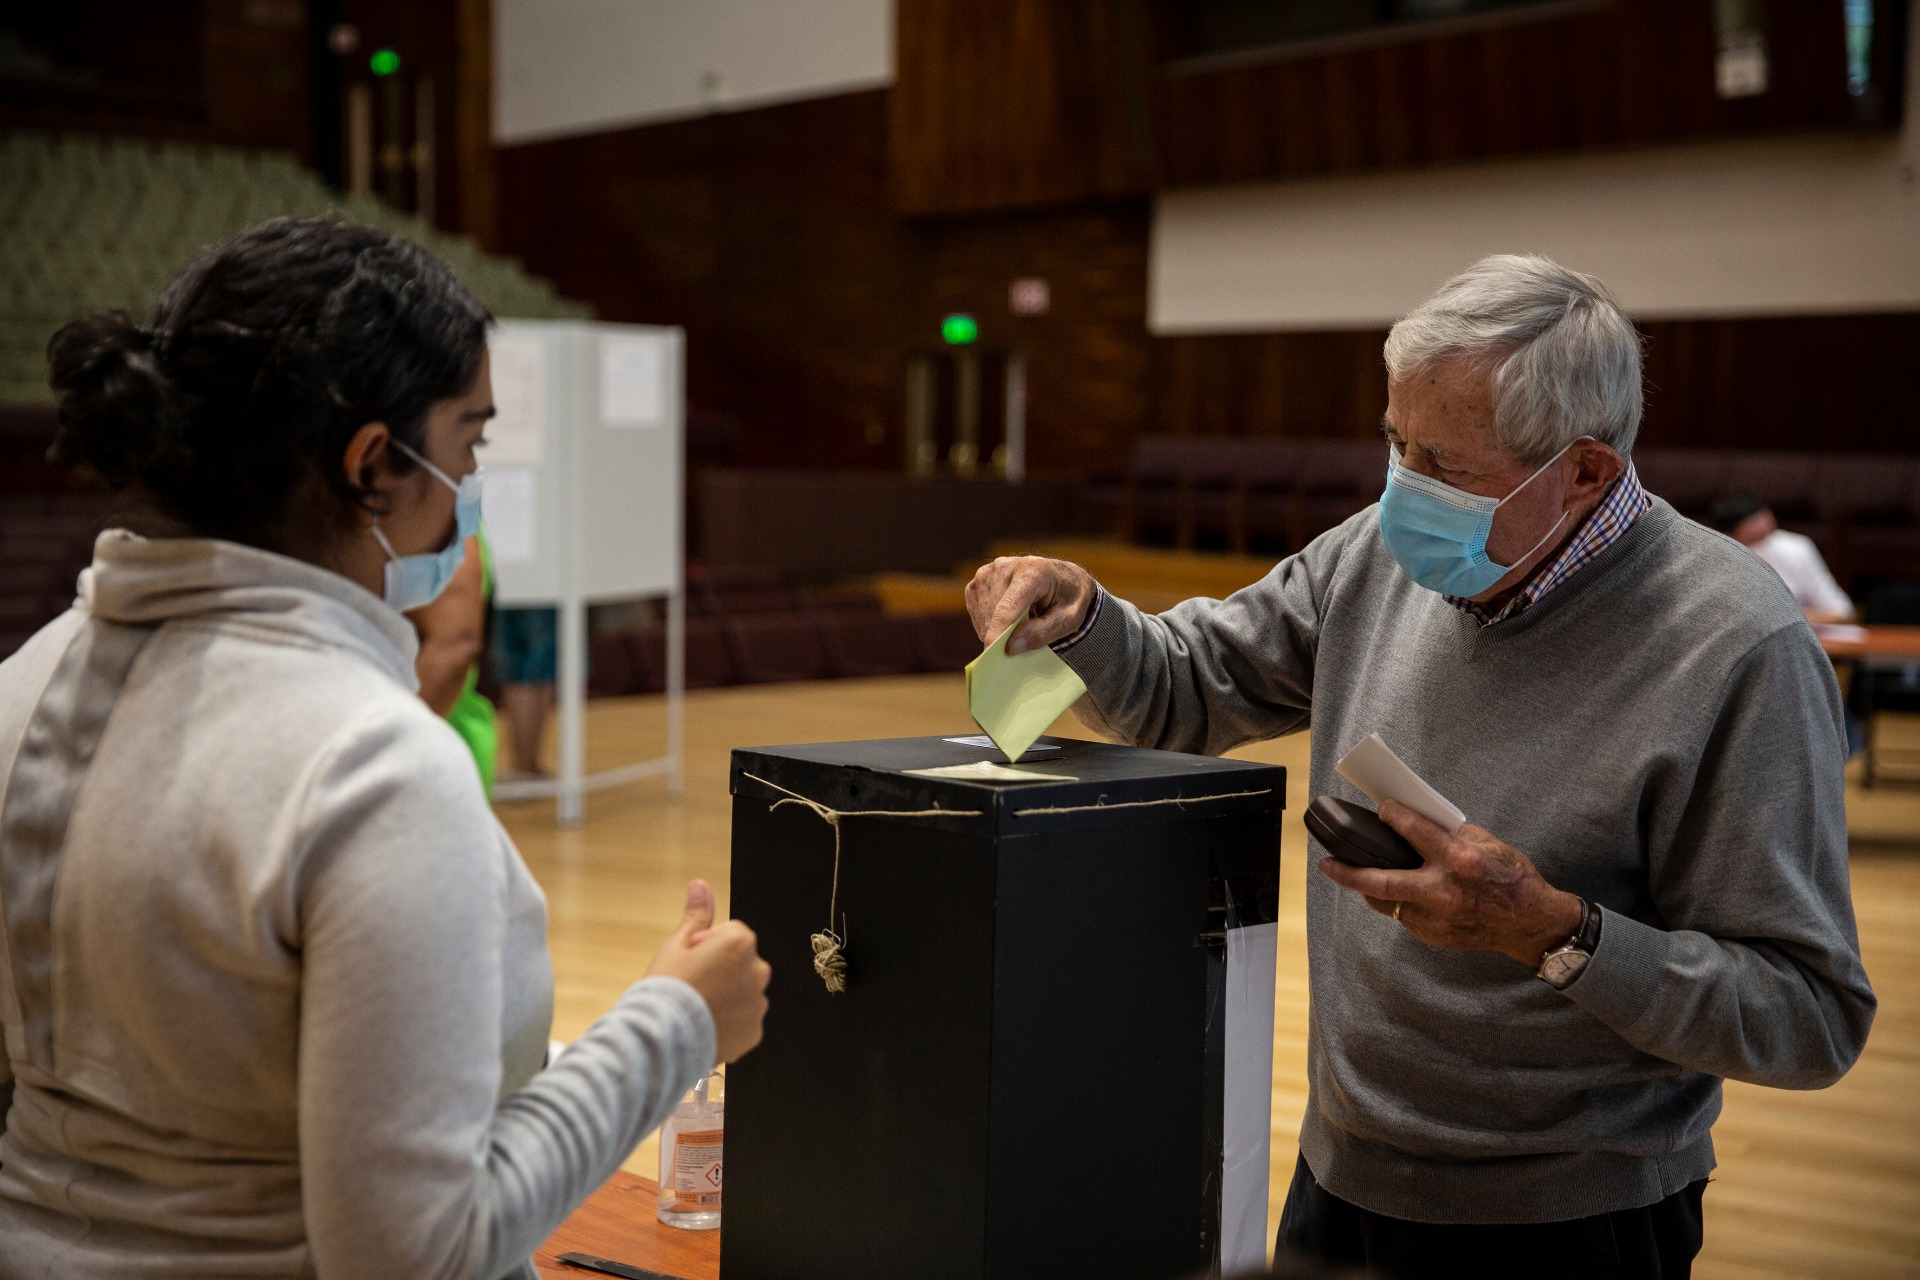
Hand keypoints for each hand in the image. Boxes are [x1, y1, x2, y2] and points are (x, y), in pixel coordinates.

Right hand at [646, 880, 771, 1063]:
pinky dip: (730, 1022)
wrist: (662, 1040)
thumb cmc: (666, 988)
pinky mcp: (754, 1032)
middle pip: (741, 962)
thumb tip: (701, 884)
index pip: (731, 933)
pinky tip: (706, 1026)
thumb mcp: (676, 945)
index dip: (706, 945)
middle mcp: (757, 971)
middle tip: (691, 985)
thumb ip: (696, 915)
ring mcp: (757, 1004)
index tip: (689, 961)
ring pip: (744, 992)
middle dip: (722, 969)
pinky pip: (745, 1020)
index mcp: (740, 943)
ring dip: (728, 996)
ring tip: (697, 1008)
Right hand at [964, 555, 1097, 654]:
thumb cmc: (1069, 599)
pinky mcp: (980, 579)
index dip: (998, 631)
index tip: (990, 652)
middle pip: (993, 612)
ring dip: (996, 629)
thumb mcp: (1069, 620)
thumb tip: (1011, 647)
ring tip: (1021, 624)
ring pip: (983, 614)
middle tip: (1025, 639)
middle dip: (1003, 635)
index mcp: (1032, 571)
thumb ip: (1042, 633)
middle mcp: (1006, 566)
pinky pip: (976, 611)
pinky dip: (988, 622)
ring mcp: (989, 571)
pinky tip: (1007, 619)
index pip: (1009, 606)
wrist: (1064, 578)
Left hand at [1315, 801, 1582, 967]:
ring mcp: (1436, 917)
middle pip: (1380, 881)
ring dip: (1369, 888)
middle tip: (1327, 864)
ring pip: (1386, 903)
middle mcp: (1442, 890)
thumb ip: (1449, 834)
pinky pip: (1404, 916)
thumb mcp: (1487, 843)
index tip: (1382, 809)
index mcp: (1458, 860)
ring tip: (1356, 875)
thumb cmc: (1511, 879)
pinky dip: (1397, 902)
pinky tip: (1398, 892)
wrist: (1530, 923)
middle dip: (1347, 872)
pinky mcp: (1435, 935)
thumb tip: (1417, 822)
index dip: (1391, 816)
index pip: (1411, 830)